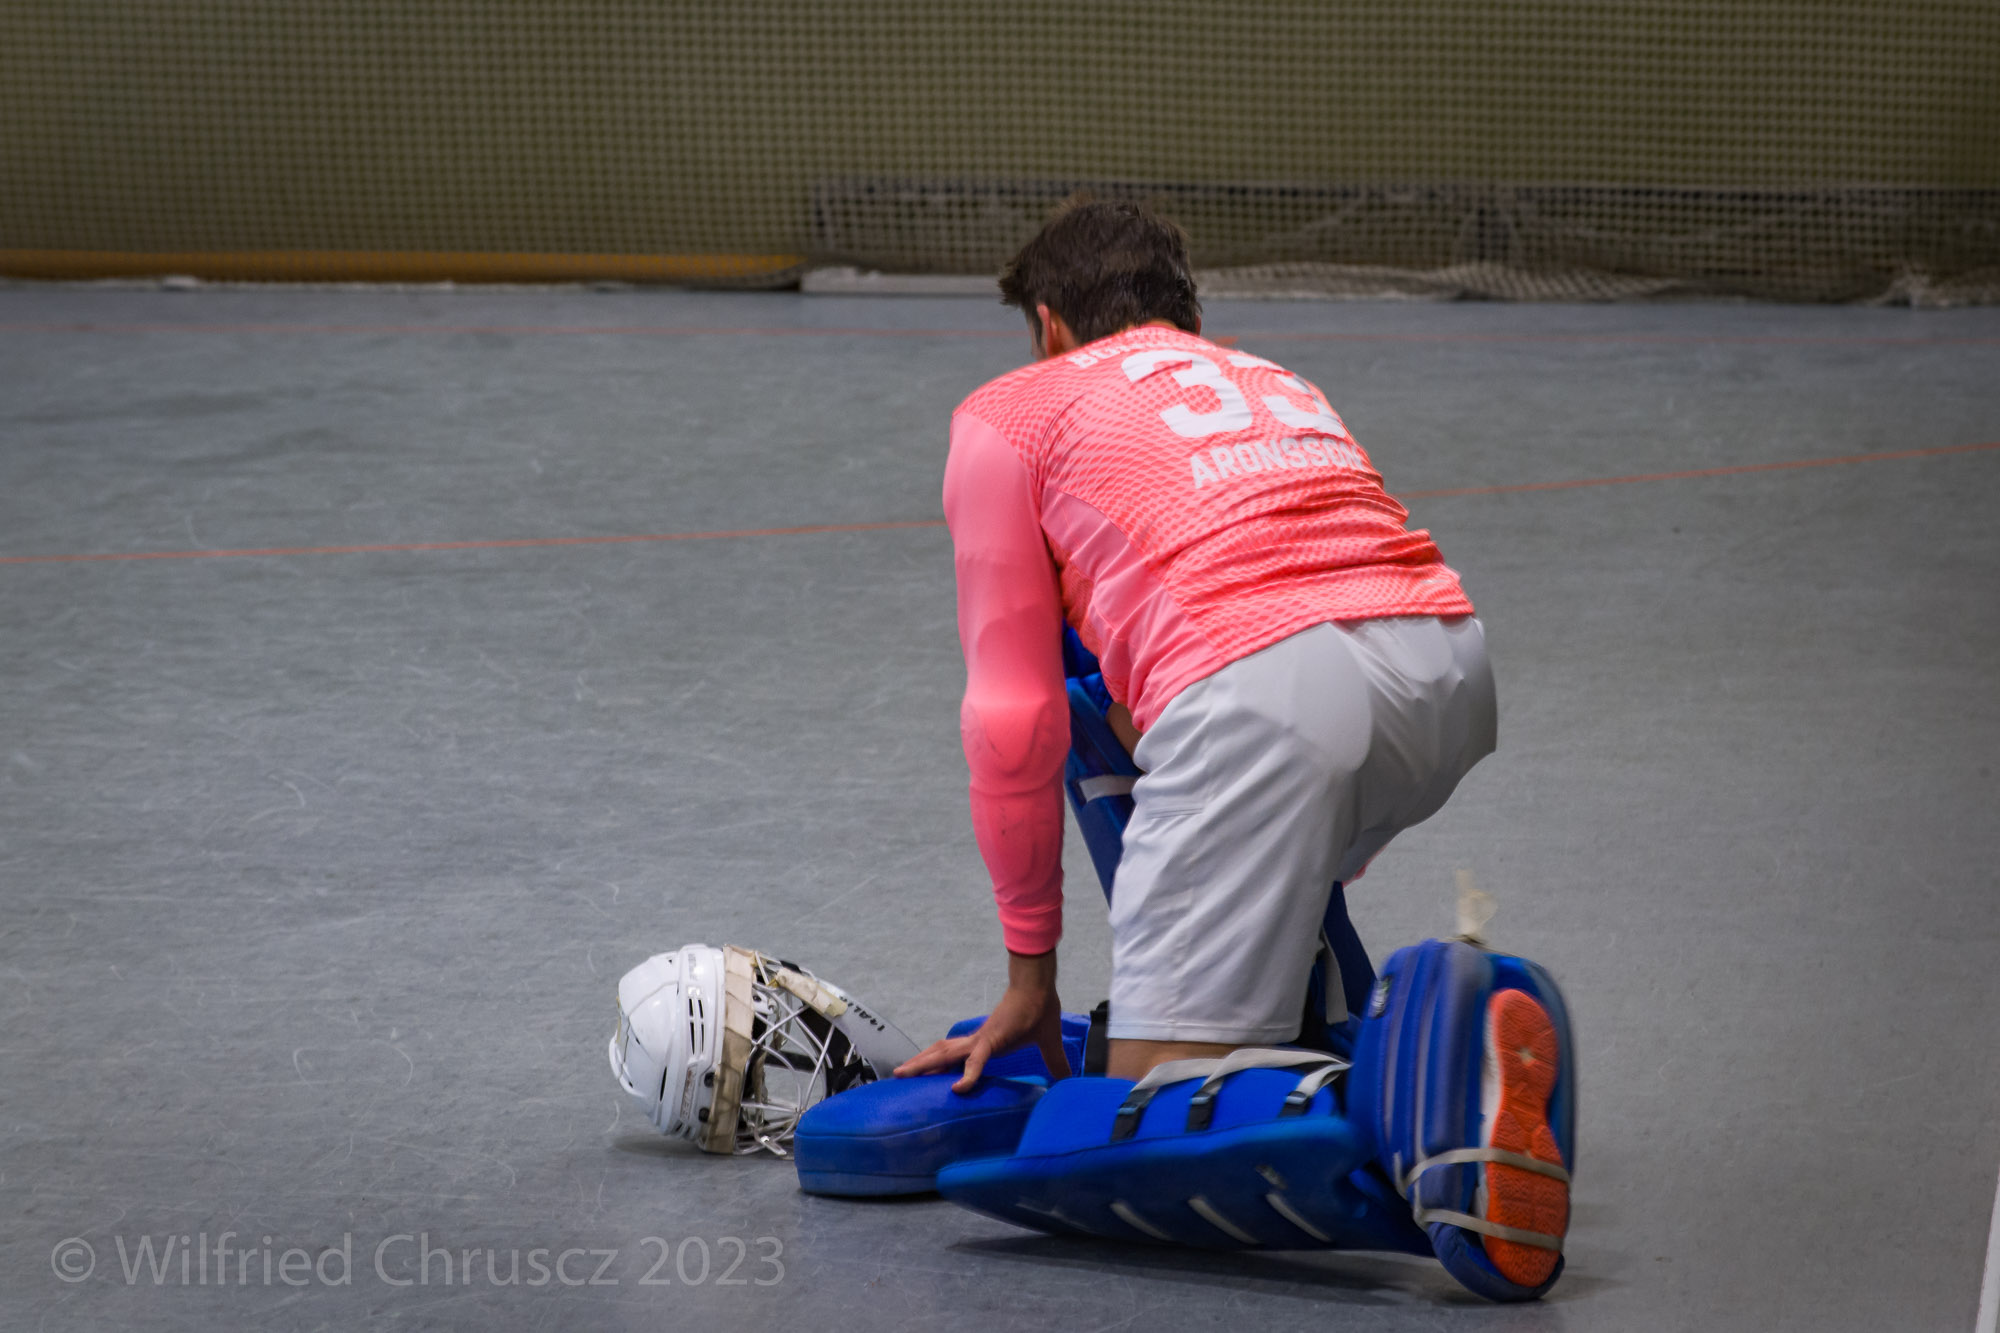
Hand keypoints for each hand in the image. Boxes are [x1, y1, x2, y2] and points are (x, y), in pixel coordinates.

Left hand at [893, 949, 1069, 1092]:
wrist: (1041, 988)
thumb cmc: (1040, 1011)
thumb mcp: (1048, 1045)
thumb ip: (1055, 1063)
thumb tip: (1067, 1080)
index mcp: (985, 1043)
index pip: (955, 1056)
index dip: (939, 1064)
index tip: (924, 1077)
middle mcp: (977, 1041)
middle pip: (940, 1054)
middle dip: (919, 1065)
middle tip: (897, 1076)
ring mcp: (982, 1039)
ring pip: (946, 1054)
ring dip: (924, 1064)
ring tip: (902, 1073)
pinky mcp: (992, 1040)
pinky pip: (976, 1060)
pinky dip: (967, 1076)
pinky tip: (957, 1089)